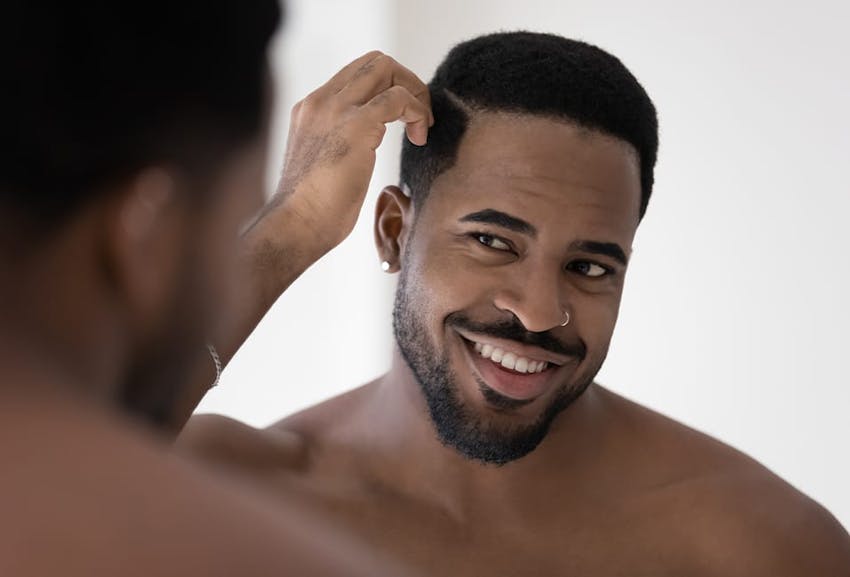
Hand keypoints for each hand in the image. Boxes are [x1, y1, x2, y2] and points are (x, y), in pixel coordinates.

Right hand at [269, 51, 432, 251]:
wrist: (296, 225)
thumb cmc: (311, 211)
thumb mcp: (324, 164)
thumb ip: (340, 144)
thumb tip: (363, 148)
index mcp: (311, 108)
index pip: (356, 75)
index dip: (388, 89)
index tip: (402, 121)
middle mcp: (320, 101)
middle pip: (374, 62)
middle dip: (406, 83)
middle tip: (418, 120)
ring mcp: (335, 109)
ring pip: (386, 68)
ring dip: (415, 93)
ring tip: (420, 129)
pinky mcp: (355, 125)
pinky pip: (398, 98)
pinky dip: (417, 112)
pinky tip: (418, 139)